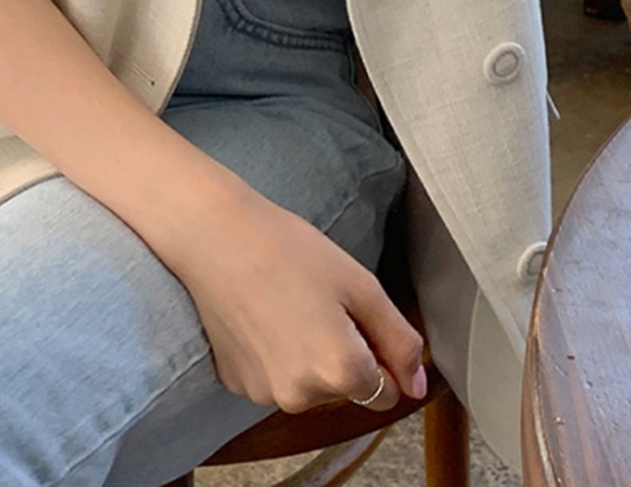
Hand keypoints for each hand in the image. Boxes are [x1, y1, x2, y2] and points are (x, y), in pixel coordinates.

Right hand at [165, 187, 426, 413]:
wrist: (214, 235)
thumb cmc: (287, 249)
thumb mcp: (359, 283)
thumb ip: (397, 339)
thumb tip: (415, 385)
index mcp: (341, 371)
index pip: (385, 392)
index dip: (376, 352)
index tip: (353, 314)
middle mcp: (302, 395)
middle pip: (345, 390)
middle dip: (342, 354)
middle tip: (318, 301)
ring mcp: (264, 393)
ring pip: (309, 386)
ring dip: (308, 357)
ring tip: (287, 304)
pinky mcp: (236, 384)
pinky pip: (274, 378)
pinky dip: (274, 355)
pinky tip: (262, 315)